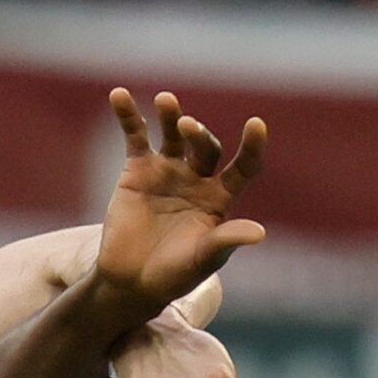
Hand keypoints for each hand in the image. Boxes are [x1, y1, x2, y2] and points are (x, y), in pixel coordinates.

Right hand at [93, 89, 265, 319]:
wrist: (131, 282)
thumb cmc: (174, 275)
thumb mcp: (203, 260)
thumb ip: (226, 241)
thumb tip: (259, 233)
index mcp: (220, 198)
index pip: (244, 167)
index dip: (252, 147)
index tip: (257, 124)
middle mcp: (197, 178)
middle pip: (205, 147)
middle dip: (199, 135)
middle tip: (187, 129)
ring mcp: (167, 171)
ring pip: (173, 134)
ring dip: (171, 115)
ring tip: (166, 102)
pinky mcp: (137, 170)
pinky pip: (135, 135)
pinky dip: (128, 115)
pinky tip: (119, 95)